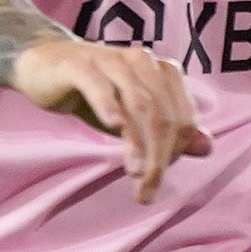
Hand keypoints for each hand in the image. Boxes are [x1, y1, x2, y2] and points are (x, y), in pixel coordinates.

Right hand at [11, 37, 213, 200]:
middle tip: (146, 192)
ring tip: (136, 174)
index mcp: (161, 71)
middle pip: (162, 115)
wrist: (43, 63)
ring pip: (137, 103)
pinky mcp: (79, 64)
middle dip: (159, 157)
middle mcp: (141, 61)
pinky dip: (109, 105)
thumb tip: (207, 147)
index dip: (175, 152)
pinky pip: (99, 85)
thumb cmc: (93, 91)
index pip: (181, 118)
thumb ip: (169, 131)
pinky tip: (114, 125)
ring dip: (138, 143)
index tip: (155, 180)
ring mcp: (110, 59)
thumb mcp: (133, 115)